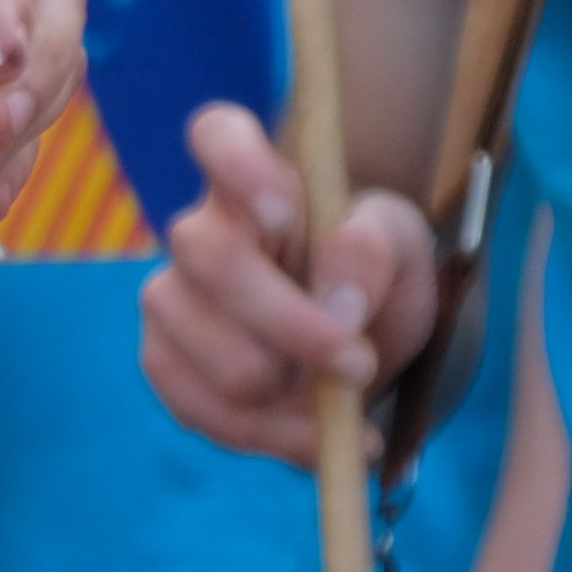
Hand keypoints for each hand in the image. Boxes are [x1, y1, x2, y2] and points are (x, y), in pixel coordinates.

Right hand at [138, 97, 438, 459]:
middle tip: (360, 363)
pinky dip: (272, 437)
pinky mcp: (165, 363)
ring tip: (338, 404)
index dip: (237, 166)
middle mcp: (199, 232)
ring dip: (288, 392)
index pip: (216, 134)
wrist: (361, 349)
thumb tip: (338, 290)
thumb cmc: (376, 281)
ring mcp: (170, 299)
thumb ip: (377, 252)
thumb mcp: (406, 254)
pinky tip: (313, 436)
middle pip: (213, 260)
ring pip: (214, 352)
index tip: (284, 213)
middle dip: (294, 325)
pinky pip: (203, 411)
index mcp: (257, 182)